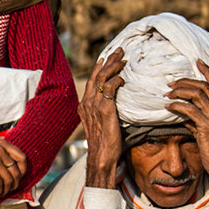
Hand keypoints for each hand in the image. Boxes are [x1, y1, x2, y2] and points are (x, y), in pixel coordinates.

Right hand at [0, 137, 26, 193]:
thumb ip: (0, 147)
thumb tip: (10, 153)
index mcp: (3, 143)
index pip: (22, 158)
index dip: (23, 170)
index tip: (18, 178)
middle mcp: (1, 149)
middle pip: (17, 171)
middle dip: (15, 183)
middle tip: (10, 189)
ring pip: (9, 179)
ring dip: (7, 189)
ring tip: (2, 193)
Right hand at [80, 50, 124, 188]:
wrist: (101, 156)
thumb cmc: (104, 144)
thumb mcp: (101, 124)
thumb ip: (103, 112)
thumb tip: (114, 106)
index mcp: (84, 106)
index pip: (91, 82)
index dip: (98, 68)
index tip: (106, 58)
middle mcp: (87, 103)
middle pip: (97, 76)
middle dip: (108, 61)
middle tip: (119, 51)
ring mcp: (94, 105)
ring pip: (103, 78)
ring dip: (114, 67)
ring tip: (124, 59)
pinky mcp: (104, 109)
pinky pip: (110, 88)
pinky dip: (117, 80)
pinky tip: (124, 78)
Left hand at [164, 60, 208, 199]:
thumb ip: (199, 118)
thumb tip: (182, 112)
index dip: (207, 71)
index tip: (197, 61)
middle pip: (203, 86)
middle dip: (185, 82)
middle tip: (170, 84)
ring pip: (196, 94)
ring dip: (179, 91)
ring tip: (167, 94)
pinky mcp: (208, 126)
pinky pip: (189, 110)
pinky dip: (177, 106)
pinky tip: (168, 107)